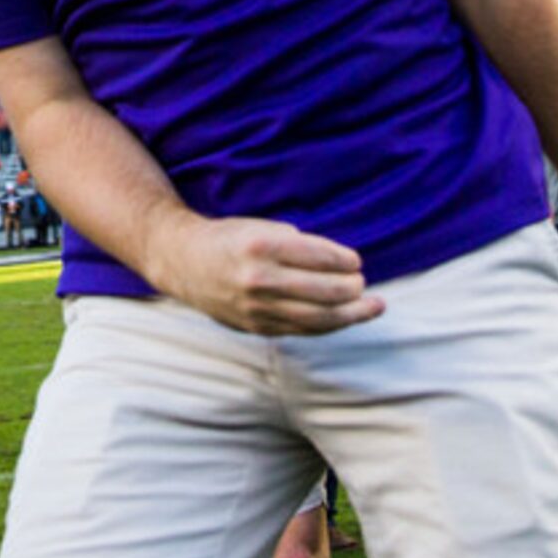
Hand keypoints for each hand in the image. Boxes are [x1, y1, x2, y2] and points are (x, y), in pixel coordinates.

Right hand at [147, 216, 381, 336]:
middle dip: (352, 288)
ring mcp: (257, 307)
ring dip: (352, 314)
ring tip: (374, 306)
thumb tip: (341, 264)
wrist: (183, 262)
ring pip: (317, 318)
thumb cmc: (229, 239)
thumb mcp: (261, 227)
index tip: (356, 260)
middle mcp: (259, 279)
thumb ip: (298, 245)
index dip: (344, 260)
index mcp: (261, 246)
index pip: (318, 256)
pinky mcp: (256, 326)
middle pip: (323, 291)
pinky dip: (328, 326)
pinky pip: (302, 330)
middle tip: (362, 283)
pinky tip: (345, 319)